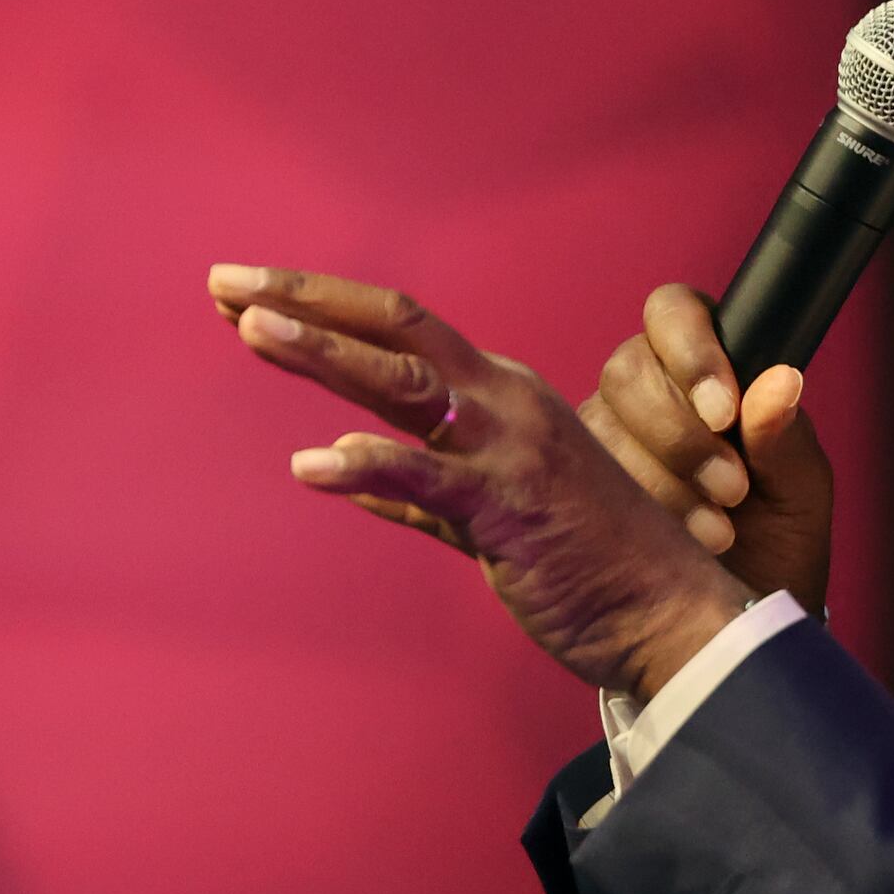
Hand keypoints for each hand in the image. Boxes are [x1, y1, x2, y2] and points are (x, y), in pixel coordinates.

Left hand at [208, 264, 749, 701]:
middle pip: (395, 325)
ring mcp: (509, 449)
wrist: (668, 613)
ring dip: (325, 351)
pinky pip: (428, 479)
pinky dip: (368, 467)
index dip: (322, 304)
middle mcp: (505, 400)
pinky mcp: (509, 508)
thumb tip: (348, 478)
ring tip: (252, 330)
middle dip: (307, 298)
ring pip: (404, 383)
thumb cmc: (587, 564)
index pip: (400, 329)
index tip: (248, 294)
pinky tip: (311, 465)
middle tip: (225, 280)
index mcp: (500, 393)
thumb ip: (419, 493)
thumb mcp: (492, 514)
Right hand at [581, 284, 834, 616]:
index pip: (674, 311)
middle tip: (732, 490)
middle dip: (679, 434)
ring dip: (662, 483)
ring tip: (718, 532)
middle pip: (627, 370)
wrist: (742, 616)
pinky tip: (674, 541)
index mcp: (706, 363)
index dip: (691, 351)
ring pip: (598, 427)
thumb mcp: (799, 492)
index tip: (724, 411)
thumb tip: (781, 381)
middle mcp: (645, 390)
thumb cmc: (779, 541)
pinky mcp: (573, 487)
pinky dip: (631, 514)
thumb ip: (786, 437)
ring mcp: (602, 437)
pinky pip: (576, 482)